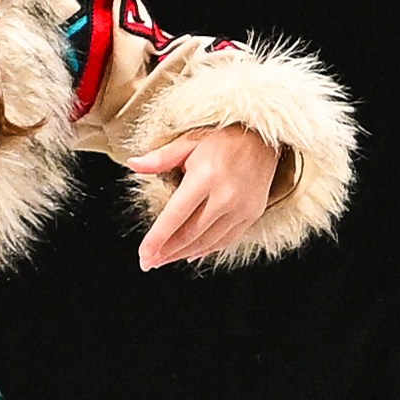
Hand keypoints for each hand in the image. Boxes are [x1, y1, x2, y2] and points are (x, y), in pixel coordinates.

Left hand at [130, 126, 278, 269]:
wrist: (265, 138)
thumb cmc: (224, 138)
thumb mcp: (189, 140)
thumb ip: (161, 157)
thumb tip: (134, 164)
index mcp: (206, 176)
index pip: (175, 216)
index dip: (157, 238)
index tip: (143, 254)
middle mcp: (225, 196)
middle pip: (190, 234)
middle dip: (166, 252)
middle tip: (148, 261)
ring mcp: (241, 208)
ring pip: (207, 241)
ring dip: (183, 254)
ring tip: (164, 260)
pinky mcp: (252, 214)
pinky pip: (225, 240)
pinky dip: (206, 250)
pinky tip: (191, 255)